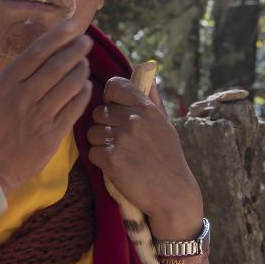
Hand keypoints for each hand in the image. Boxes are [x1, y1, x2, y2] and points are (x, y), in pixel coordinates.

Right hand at [0, 19, 92, 196]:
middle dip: (77, 49)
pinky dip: (83, 93)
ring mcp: (39, 116)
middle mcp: (22, 96)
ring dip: (82, 70)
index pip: (37, 51)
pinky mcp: (52, 134)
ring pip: (70, 84)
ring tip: (84, 65)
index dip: (58, 36)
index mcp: (6, 83)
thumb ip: (16, 74)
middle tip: (86, 42)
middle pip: (58, 65)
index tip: (74, 25)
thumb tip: (43, 50)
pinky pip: (75, 107)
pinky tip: (85, 87)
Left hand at [86, 76, 202, 238]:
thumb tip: (148, 70)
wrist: (173, 194)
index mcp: (147, 108)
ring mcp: (122, 139)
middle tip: (115, 139)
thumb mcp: (165, 125)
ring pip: (92, 132)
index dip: (109, 97)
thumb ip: (152, 98)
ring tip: (116, 154)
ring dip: (99, 143)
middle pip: (98, 112)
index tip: (113, 108)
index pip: (114, 85)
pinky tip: (114, 166)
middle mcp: (134, 120)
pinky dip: (99, 160)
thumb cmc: (168, 158)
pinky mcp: (112, 159)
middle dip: (103, 125)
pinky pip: (91, 151)